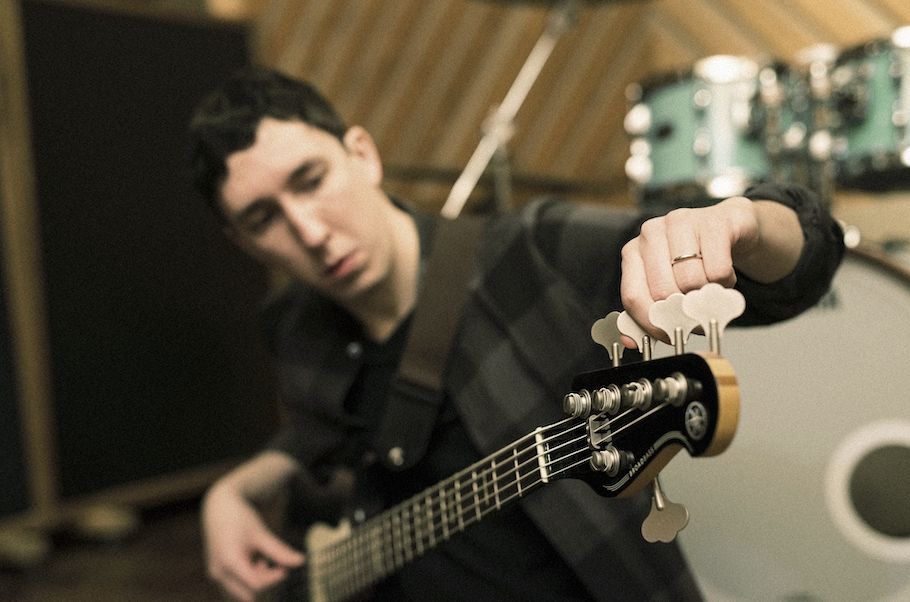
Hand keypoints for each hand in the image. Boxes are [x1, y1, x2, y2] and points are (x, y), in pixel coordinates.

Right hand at [201, 481, 304, 600]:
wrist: (218, 509)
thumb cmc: (240, 519)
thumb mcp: (261, 533)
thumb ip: (279, 551)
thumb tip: (301, 561)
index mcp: (230, 561)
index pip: (256, 583)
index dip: (274, 578)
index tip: (284, 568)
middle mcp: (219, 572)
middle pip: (248, 591)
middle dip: (265, 582)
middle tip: (275, 565)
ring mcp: (216, 574)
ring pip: (241, 592)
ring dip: (256, 581)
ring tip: (262, 560)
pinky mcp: (217, 573)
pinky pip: (236, 586)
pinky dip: (248, 579)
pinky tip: (254, 562)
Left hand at [619, 196, 800, 344]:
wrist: (730, 228)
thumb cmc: (694, 260)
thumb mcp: (666, 285)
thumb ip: (647, 313)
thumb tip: (630, 341)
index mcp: (634, 251)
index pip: (633, 297)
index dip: (652, 323)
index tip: (669, 335)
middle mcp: (651, 233)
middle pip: (662, 292)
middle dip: (684, 310)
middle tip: (697, 310)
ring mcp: (681, 221)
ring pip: (691, 281)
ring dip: (707, 294)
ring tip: (710, 285)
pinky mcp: (714, 221)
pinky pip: (718, 270)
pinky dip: (725, 282)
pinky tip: (724, 274)